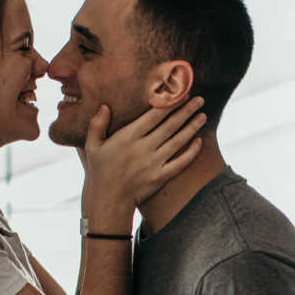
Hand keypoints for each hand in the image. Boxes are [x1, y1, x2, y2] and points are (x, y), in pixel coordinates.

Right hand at [83, 97, 204, 227]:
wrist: (108, 201)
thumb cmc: (99, 172)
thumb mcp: (92, 147)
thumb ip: (97, 125)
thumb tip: (104, 106)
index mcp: (127, 137)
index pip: (153, 116)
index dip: (169, 103)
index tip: (180, 93)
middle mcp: (143, 148)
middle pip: (170, 125)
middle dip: (186, 111)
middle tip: (199, 99)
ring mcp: (153, 163)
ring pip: (177, 141)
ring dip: (192, 127)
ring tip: (202, 116)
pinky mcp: (160, 177)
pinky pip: (180, 163)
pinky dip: (191, 152)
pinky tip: (199, 142)